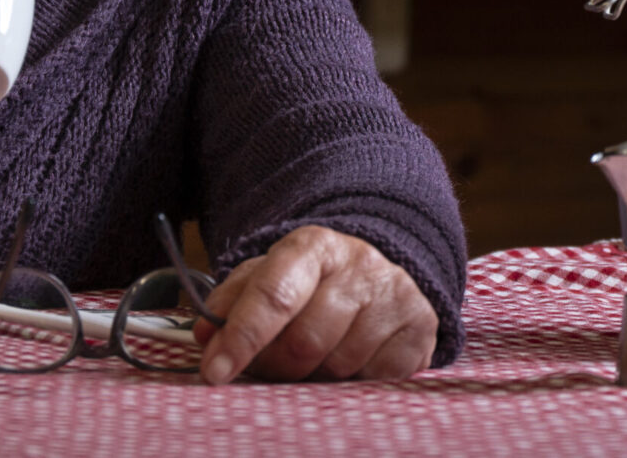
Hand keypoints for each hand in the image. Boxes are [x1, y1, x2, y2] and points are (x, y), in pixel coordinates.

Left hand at [193, 225, 437, 383]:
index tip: (214, 371)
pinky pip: (374, 379)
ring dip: (316, 375)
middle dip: (278, 365)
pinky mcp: (421, 329)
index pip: (273, 294)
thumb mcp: (270, 275)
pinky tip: (351, 359)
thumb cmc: (315, 281)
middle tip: (272, 364)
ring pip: (339, 365)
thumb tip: (204, 333)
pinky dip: (353, 381)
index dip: (241, 337)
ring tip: (316, 357)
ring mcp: (395, 296)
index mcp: (313, 245)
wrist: (385, 268)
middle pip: (304, 341)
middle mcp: (359, 264)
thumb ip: (233, 300)